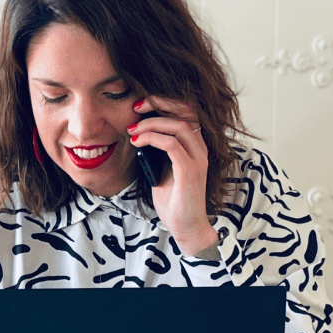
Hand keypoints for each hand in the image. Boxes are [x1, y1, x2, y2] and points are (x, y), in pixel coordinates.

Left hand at [129, 96, 217, 254]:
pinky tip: (137, 142)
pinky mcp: (190, 171)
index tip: (140, 106)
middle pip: (186, 112)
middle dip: (159, 103)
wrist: (186, 228)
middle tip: (135, 108)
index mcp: (195, 147)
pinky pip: (171, 145)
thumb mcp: (162, 172)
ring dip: (151, 123)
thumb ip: (157, 154)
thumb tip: (139, 138)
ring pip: (177, 126)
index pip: (186, 113)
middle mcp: (200, 149)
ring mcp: (197, 160)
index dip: (165, 103)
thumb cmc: (174, 202)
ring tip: (132, 130)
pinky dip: (152, 139)